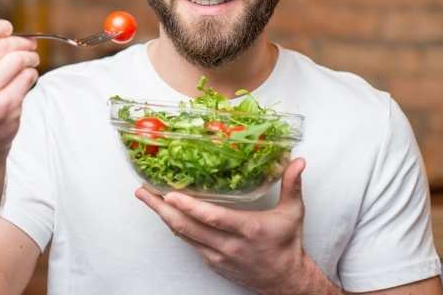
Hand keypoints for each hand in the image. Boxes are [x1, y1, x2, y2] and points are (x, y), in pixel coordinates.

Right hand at [0, 6, 38, 162]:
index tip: (8, 28)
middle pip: (1, 45)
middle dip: (21, 42)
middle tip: (29, 47)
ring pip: (17, 60)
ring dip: (30, 57)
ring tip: (31, 61)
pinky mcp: (2, 108)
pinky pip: (27, 77)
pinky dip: (32, 75)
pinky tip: (26, 80)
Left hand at [136, 158, 322, 293]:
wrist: (285, 281)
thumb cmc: (287, 245)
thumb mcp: (293, 214)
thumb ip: (292, 185)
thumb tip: (298, 161)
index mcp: (248, 230)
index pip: (214, 218)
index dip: (190, 207)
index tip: (171, 194)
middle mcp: (229, 245)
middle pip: (188, 227)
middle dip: (162, 208)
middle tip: (144, 191)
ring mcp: (217, 255)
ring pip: (183, 235)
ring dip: (163, 216)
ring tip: (146, 197)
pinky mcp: (212, 262)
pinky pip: (188, 242)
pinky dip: (175, 227)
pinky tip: (164, 213)